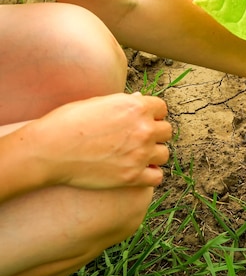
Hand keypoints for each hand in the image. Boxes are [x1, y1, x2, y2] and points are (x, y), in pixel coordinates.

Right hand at [26, 93, 171, 189]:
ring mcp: (140, 154)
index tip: (142, 121)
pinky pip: (157, 177)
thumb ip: (123, 102)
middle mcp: (143, 129)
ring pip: (164, 154)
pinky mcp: (132, 176)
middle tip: (139, 139)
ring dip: (154, 155)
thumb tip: (139, 98)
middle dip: (155, 134)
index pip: (162, 109)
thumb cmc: (68, 122)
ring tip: (138, 156)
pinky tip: (139, 172)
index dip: (152, 114)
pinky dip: (151, 175)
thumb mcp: (97, 103)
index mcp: (136, 107)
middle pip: (167, 131)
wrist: (49, 150)